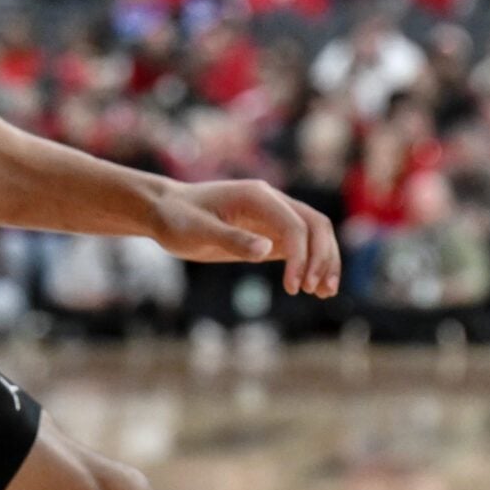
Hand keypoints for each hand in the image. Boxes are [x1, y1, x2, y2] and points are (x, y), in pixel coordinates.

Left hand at [148, 179, 341, 297]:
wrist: (165, 211)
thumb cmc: (177, 219)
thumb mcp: (197, 231)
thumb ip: (232, 239)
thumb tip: (267, 250)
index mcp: (257, 196)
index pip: (294, 225)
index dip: (301, 256)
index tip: (293, 287)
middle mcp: (271, 202)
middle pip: (315, 224)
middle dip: (322, 257)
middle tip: (314, 290)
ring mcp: (273, 216)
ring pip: (315, 234)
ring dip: (325, 261)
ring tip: (325, 293)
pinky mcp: (269, 233)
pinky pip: (301, 245)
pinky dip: (313, 264)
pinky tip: (314, 288)